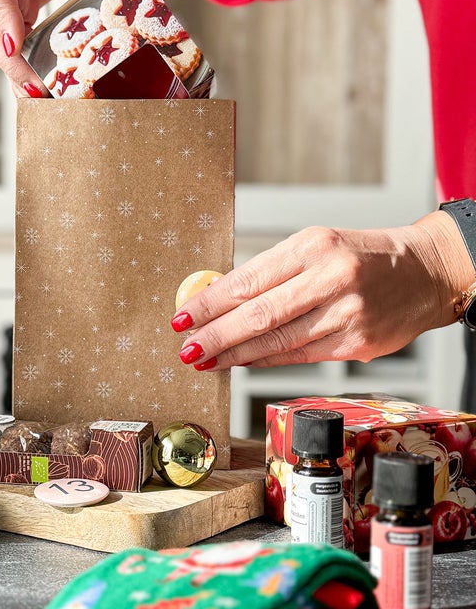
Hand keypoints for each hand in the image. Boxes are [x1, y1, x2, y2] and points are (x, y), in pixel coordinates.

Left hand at [172, 214, 472, 368]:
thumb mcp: (318, 246)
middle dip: (216, 335)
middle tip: (186, 348)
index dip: (211, 303)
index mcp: (315, 246)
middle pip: (260, 314)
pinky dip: (266, 360)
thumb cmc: (363, 257)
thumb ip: (272, 272)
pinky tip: (242, 363)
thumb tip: (217, 301)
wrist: (425, 273)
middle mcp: (332, 278)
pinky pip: (300, 356)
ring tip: (206, 360)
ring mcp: (347, 314)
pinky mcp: (357, 344)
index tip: (183, 316)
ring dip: (236, 354)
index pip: (250, 279)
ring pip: (278, 341)